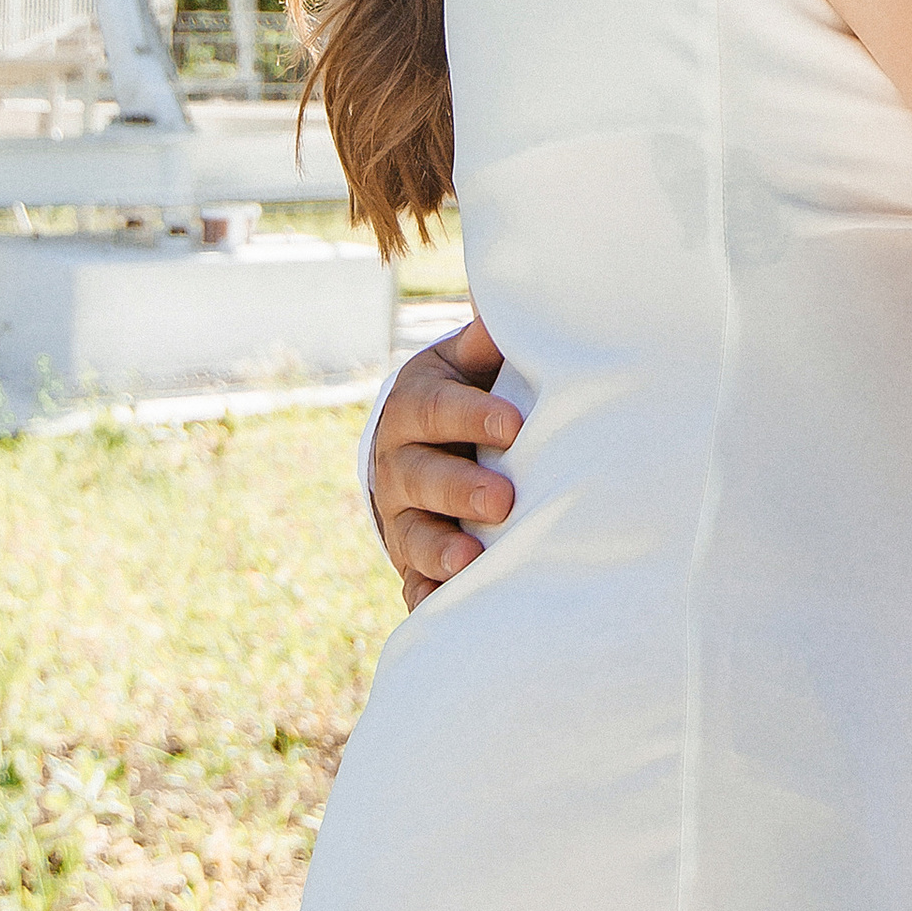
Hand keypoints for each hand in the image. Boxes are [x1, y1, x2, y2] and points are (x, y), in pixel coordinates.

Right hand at [371, 316, 517, 608]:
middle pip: (421, 477)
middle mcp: (397, 464)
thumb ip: (487, 341)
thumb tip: (508, 303)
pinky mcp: (409, 560)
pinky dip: (426, 598)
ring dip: (439, 550)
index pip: (437, 409)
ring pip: (412, 534)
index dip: (472, 417)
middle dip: (459, 489)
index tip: (514, 426)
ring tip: (471, 561)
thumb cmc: (461, 396)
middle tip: (503, 501)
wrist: (415, 448)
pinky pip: (411, 585)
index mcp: (413, 407)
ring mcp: (400, 517)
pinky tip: (445, 607)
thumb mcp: (464, 363)